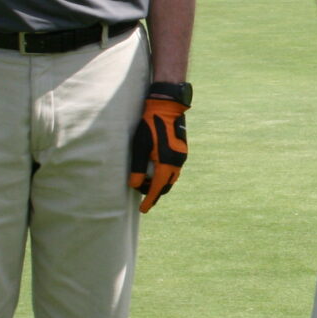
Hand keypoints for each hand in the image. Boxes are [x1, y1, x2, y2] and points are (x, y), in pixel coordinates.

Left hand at [129, 96, 188, 211]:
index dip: (149, 200)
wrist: (167, 107)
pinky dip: (165, 174)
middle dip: (154, 193)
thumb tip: (134, 185)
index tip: (143, 210)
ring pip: (171, 178)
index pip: (157, 188)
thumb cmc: (150, 125)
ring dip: (160, 183)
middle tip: (141, 194)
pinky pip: (174, 169)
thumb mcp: (139, 146)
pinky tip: (156, 169)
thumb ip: (137, 167)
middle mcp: (177, 163)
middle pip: (166, 186)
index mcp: (167, 163)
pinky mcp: (182, 151)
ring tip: (147, 182)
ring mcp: (181, 156)